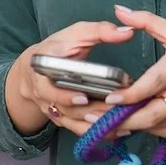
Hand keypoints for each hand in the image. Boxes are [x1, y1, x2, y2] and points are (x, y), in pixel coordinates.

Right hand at [9, 20, 135, 136]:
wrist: (37, 69)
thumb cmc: (59, 48)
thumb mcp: (76, 34)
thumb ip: (100, 31)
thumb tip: (128, 32)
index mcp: (41, 70)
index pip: (47, 88)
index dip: (64, 96)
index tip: (83, 98)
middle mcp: (44, 94)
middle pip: (65, 110)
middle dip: (90, 113)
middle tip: (113, 112)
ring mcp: (54, 109)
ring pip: (74, 122)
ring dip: (96, 125)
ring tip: (120, 123)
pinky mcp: (64, 120)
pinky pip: (79, 130)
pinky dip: (98, 133)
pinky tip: (119, 131)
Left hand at [94, 4, 165, 141]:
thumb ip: (148, 21)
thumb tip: (119, 9)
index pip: (153, 83)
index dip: (130, 94)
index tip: (110, 98)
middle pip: (149, 112)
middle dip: (121, 117)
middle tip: (94, 115)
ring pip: (151, 126)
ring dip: (127, 125)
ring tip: (103, 122)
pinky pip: (158, 133)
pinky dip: (142, 129)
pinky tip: (126, 125)